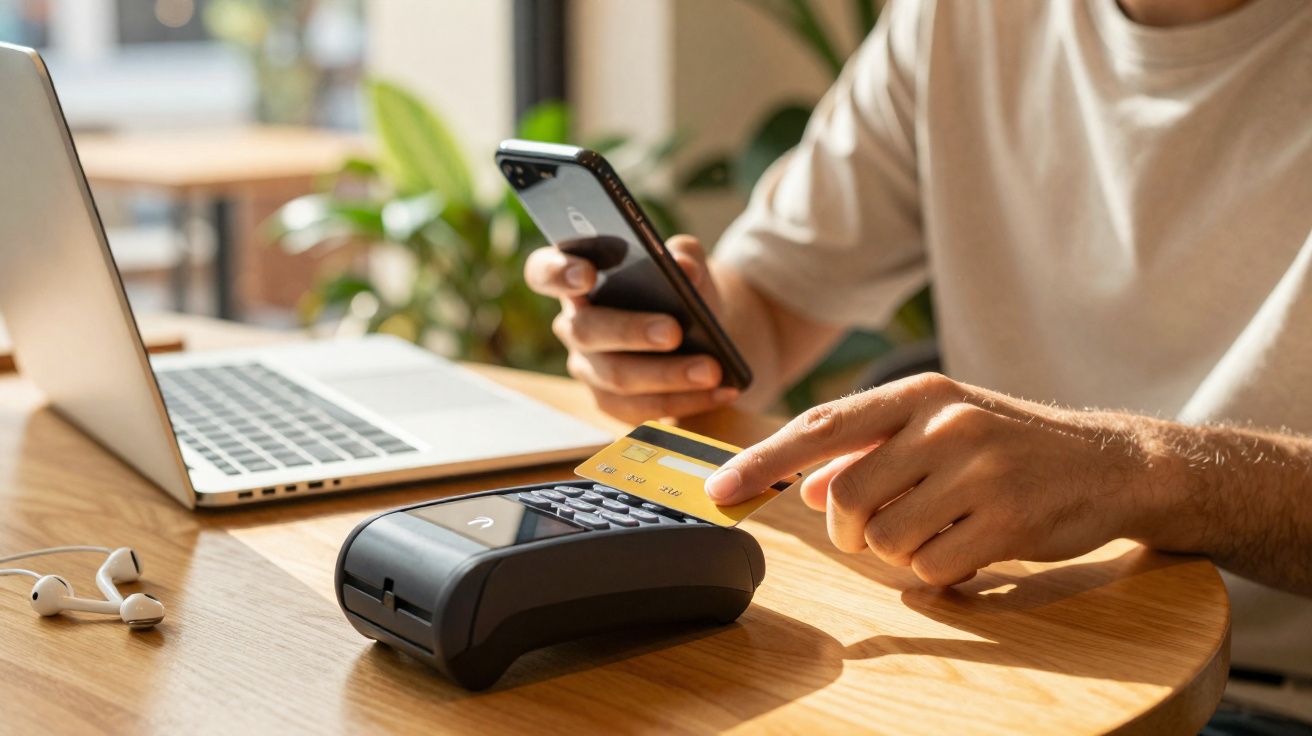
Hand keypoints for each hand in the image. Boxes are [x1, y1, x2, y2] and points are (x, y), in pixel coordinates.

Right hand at [524, 234, 739, 422]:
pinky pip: (642, 409)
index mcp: (577, 280)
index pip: (544, 272)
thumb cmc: (680, 290)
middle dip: (630, 331)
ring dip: (668, 376)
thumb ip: (684, 255)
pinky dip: (687, 401)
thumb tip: (683, 266)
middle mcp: (573, 325)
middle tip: (674, 331)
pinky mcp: (611, 403)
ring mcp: (589, 368)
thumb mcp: (687, 265)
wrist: (701, 333)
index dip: (557, 273)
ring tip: (712, 369)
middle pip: (586, 331)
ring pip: (617, 378)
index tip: (587, 275)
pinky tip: (721, 391)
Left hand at [704, 373, 1174, 585]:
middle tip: (876, 532)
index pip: (819, 427)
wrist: (1110, 461)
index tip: (720, 491)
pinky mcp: (1007, 520)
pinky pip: (932, 569)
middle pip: (847, 499)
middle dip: (849, 532)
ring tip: (938, 531)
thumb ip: (873, 451)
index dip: (762, 462)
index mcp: (920, 395)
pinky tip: (969, 546)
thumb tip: (811, 488)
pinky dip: (938, 571)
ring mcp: (979, 471)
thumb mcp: (940, 429)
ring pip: (886, 540)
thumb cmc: (1009, 444)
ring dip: (899, 553)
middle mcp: (945, 424)